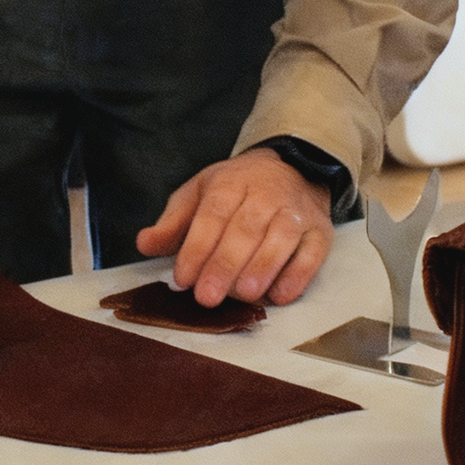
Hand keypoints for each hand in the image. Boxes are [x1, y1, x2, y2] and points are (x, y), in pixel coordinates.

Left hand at [135, 148, 334, 306]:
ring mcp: (296, 212)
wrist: (291, 168)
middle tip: (207, 296)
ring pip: (280, 239)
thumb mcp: (200, 194)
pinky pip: (312, 253)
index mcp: (230, 183)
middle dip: (225, 264)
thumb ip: (173, 222)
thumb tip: (145, 244)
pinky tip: (279, 295)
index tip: (183, 278)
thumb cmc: (238, 189)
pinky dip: (297, 275)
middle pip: (245, 229)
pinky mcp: (320, 231)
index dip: (197, 248)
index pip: (212, 215)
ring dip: (262, 268)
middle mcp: (266, 195)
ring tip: (243, 294)